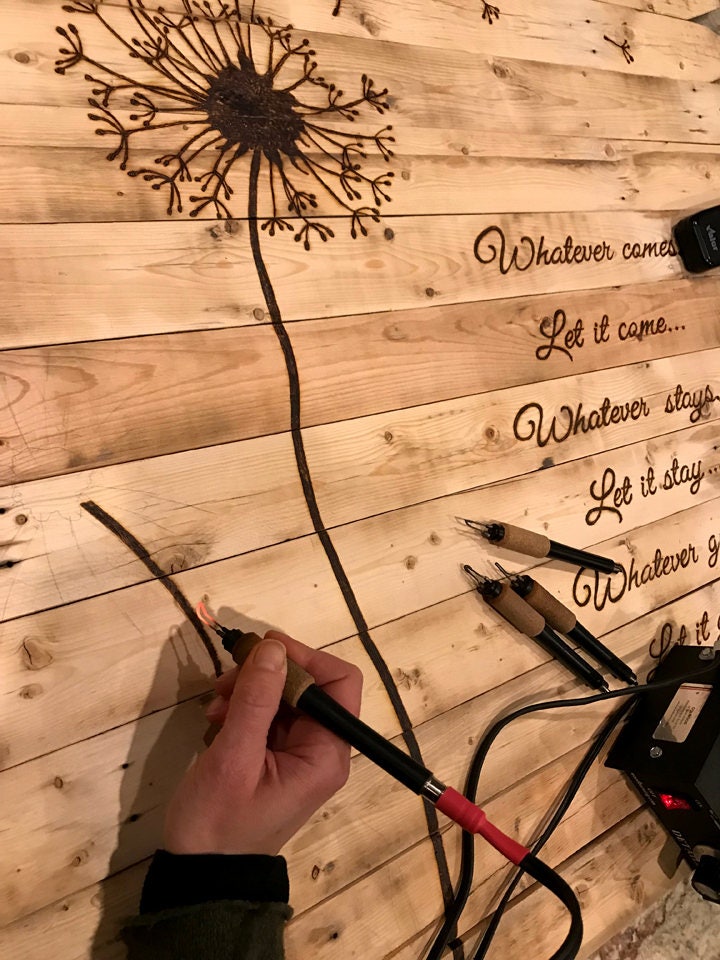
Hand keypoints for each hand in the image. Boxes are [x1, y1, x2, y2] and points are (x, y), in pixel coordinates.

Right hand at [163, 631, 362, 855]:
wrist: (198, 876)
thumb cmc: (218, 823)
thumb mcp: (233, 758)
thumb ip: (256, 700)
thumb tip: (273, 647)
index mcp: (326, 754)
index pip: (340, 682)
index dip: (306, 658)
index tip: (264, 649)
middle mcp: (322, 749)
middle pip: (310, 685)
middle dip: (268, 674)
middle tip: (225, 681)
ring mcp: (299, 753)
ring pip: (285, 695)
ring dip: (249, 690)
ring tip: (215, 707)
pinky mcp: (277, 755)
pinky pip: (269, 714)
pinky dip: (243, 707)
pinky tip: (217, 719)